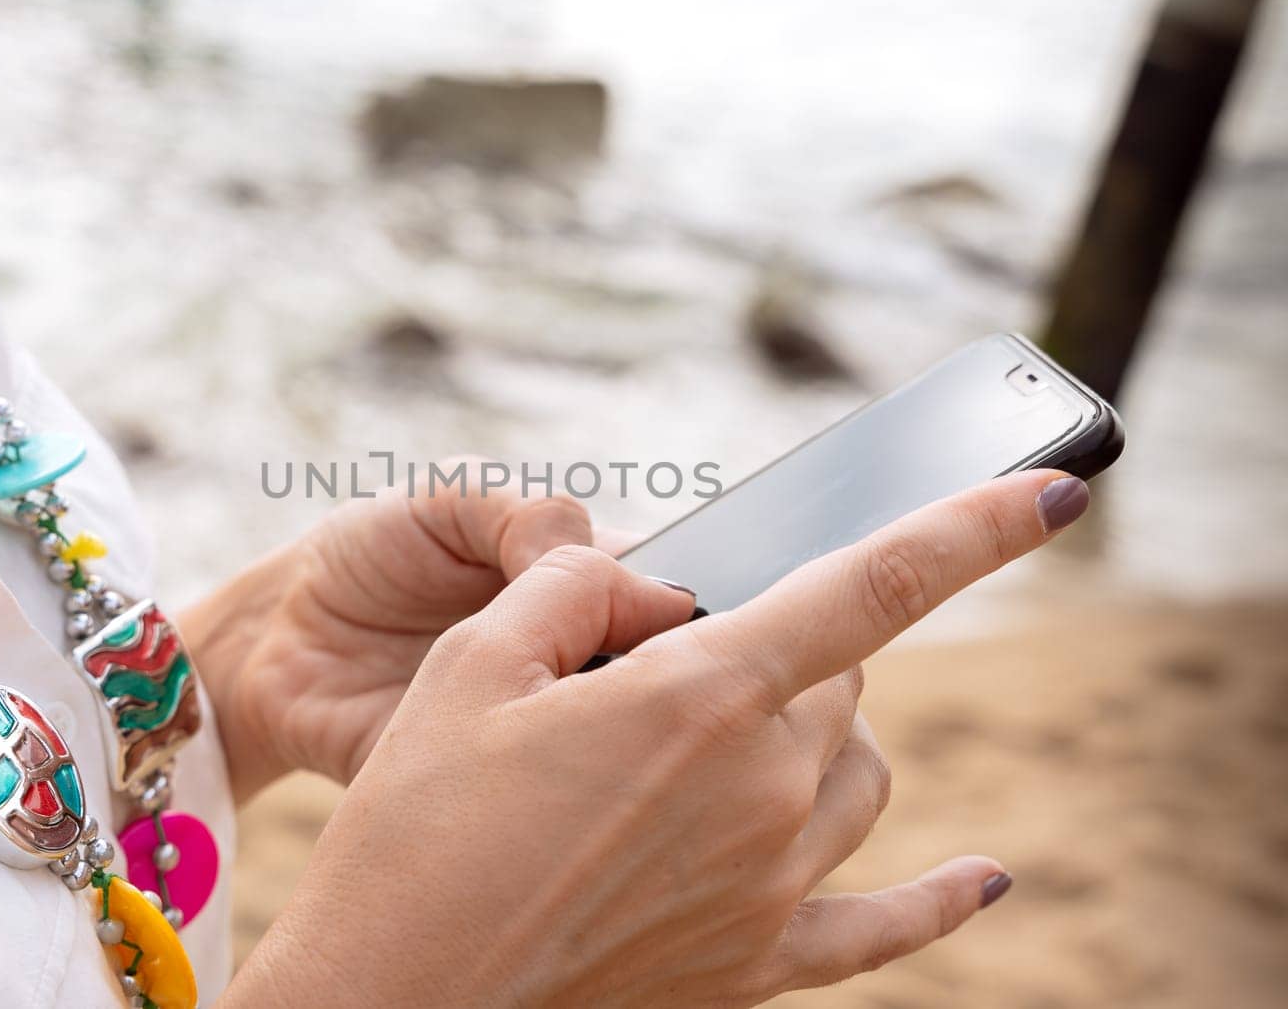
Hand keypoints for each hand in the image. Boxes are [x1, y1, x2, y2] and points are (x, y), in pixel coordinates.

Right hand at [226, 471, 1085, 1005]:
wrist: (391, 993)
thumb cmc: (417, 824)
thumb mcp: (473, 666)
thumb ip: (577, 585)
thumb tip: (648, 581)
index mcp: (699, 699)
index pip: (873, 587)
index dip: (975, 527)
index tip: (1058, 490)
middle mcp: (763, 792)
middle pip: (844, 678)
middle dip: (786, 641)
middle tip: (684, 653)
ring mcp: (770, 888)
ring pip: (863, 776)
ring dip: (829, 731)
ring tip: (752, 727)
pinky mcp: (756, 963)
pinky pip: (883, 928)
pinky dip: (939, 899)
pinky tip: (984, 879)